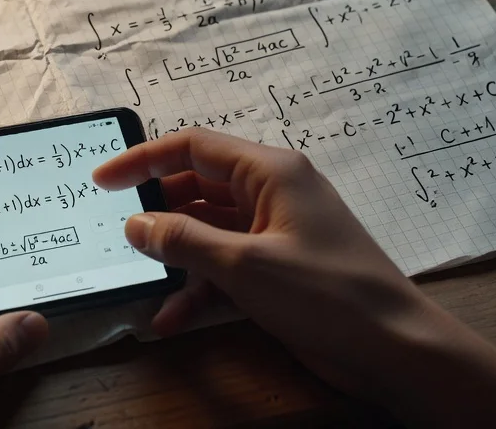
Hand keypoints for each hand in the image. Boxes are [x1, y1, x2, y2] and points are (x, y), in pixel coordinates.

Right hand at [93, 127, 429, 393]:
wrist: (393, 348)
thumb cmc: (328, 294)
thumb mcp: (244, 266)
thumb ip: (184, 240)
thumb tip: (135, 224)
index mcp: (270, 172)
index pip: (193, 147)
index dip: (142, 159)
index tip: (102, 181)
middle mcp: (272, 193)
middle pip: (197, 188)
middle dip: (157, 214)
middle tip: (117, 236)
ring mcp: (276, 233)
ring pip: (207, 232)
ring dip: (175, 260)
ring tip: (140, 285)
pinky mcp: (278, 270)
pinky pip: (225, 267)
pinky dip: (199, 289)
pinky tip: (172, 319)